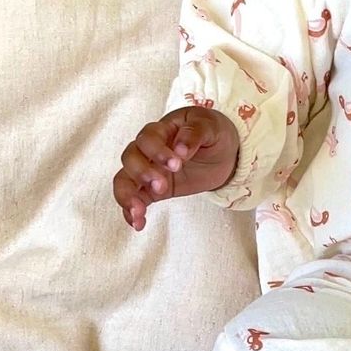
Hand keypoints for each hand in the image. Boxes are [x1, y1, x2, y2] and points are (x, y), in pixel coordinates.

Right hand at [113, 106, 239, 230]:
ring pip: (124, 179)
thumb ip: (194, 134)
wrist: (225, 152)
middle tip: (162, 185)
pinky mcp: (153, 190)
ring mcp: (149, 170)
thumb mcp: (210, 126)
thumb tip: (180, 149)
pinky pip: (134, 199)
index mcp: (162, 130)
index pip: (148, 138)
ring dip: (127, 195)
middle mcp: (149, 150)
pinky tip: (137, 223)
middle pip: (130, 158)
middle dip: (142, 173)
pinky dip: (131, 212)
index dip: (158, 151)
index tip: (177, 163)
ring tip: (138, 211)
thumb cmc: (213, 132)